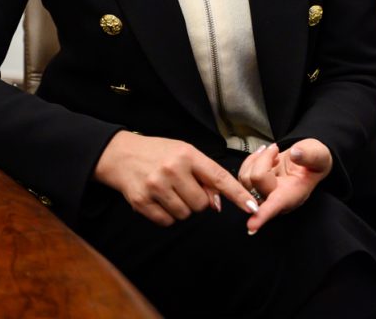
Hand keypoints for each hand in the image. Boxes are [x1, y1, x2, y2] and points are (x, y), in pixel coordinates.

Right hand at [94, 132, 260, 227]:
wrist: (122, 155)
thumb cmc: (158, 153)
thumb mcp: (183, 153)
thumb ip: (203, 175)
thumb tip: (217, 204)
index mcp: (187, 154)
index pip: (219, 177)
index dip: (238, 194)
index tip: (253, 207)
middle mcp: (172, 169)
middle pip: (202, 204)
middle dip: (197, 200)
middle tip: (183, 187)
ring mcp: (156, 186)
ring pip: (185, 215)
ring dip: (181, 208)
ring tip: (169, 191)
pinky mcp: (142, 202)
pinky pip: (167, 222)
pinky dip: (166, 215)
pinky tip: (158, 199)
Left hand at [238, 139, 332, 233]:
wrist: (308, 161)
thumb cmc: (314, 162)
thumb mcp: (319, 156)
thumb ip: (309, 155)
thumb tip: (296, 154)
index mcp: (292, 194)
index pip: (274, 205)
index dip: (262, 216)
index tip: (251, 226)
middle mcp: (275, 198)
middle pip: (257, 180)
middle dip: (264, 159)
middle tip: (276, 149)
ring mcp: (262, 194)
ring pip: (246, 176)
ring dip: (257, 158)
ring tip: (273, 152)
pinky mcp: (253, 187)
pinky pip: (242, 173)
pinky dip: (251, 159)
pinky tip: (264, 154)